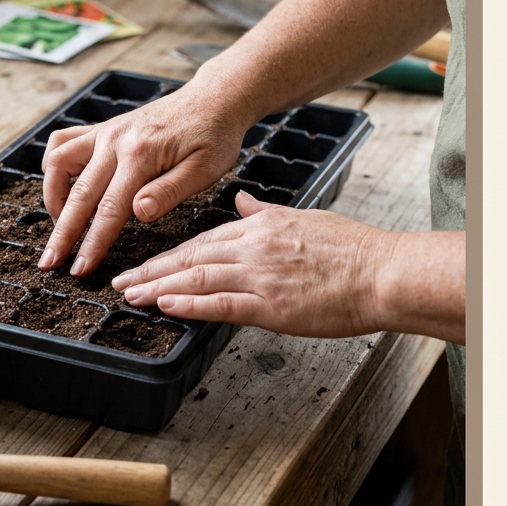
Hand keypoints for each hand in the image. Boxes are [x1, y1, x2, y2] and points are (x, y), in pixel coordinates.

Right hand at [39, 79, 252, 274]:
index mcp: (141, 155)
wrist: (214, 99)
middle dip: (61, 233)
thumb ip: (169, 191)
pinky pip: (63, 141)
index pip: (109, 209)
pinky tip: (60, 186)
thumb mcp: (205, 169)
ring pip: (58, 163)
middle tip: (49, 263)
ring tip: (59, 225)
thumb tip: (139, 213)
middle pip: (78, 194)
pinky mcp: (102, 129)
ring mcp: (104, 132)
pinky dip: (53, 165)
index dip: (92, 243)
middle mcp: (115, 141)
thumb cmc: (213, 136)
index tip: (80, 269)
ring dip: (53, 197)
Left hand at [111, 191, 393, 337]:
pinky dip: (189, 305)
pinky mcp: (270, 306)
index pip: (202, 240)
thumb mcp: (303, 217)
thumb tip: (240, 199)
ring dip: (158, 287)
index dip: (169, 253)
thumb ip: (264, 211)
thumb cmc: (352, 248)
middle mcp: (253, 248)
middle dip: (151, 269)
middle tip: (121, 280)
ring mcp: (260, 277)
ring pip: (196, 279)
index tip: (147, 261)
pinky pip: (220, 304)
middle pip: (189, 258)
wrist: (384, 272)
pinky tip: (165, 306)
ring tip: (131, 295)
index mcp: (259, 227)